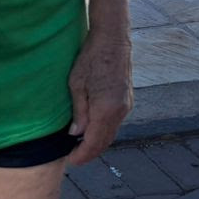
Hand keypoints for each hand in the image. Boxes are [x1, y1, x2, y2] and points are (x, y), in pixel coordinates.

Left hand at [66, 27, 132, 164]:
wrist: (113, 38)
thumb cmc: (91, 57)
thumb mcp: (76, 84)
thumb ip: (78, 112)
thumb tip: (75, 134)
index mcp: (106, 109)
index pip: (93, 142)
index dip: (82, 155)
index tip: (70, 160)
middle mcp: (120, 111)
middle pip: (105, 141)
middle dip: (89, 152)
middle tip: (73, 156)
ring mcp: (126, 106)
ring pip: (111, 133)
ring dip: (97, 142)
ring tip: (80, 145)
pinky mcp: (128, 100)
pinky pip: (115, 123)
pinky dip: (104, 131)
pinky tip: (92, 129)